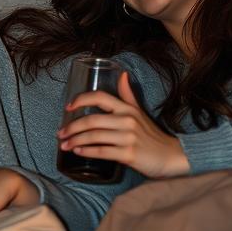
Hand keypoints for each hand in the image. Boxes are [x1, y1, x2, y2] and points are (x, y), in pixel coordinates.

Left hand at [56, 70, 190, 178]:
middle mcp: (127, 120)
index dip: (81, 100)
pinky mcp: (128, 154)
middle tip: (60, 133)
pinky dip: (86, 151)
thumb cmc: (151, 135)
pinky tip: (78, 152)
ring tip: (65, 145)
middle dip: (72, 127)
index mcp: (127, 108)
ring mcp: (128, 138)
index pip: (100, 97)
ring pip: (93, 136)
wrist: (170, 155)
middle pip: (91, 120)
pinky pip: (101, 151)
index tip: (68, 108)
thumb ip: (128, 95)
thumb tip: (122, 74)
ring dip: (75, 141)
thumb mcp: (139, 112)